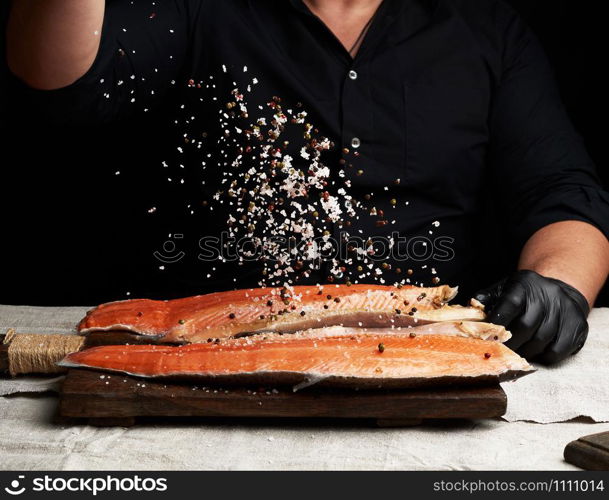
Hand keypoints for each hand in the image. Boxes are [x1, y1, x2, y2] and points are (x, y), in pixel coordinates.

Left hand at [474, 270, 588, 363]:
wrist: (558, 290)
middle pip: (526, 326)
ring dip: (526, 351)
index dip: (499, 322)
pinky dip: (544, 357)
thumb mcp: (504, 289)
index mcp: (524, 284)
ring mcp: (565, 310)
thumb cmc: (523, 295)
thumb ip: (486, 300)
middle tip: (500, 352)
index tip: (488, 338)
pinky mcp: (578, 325)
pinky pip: (559, 349)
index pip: (510, 303)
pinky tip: (536, 353)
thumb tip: (470, 309)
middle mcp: (547, 295)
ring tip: (517, 353)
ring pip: (541, 340)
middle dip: (510, 343)